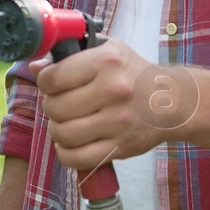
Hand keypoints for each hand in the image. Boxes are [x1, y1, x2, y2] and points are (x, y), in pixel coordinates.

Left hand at [39, 39, 190, 170]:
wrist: (173, 101)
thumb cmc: (133, 73)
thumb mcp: (107, 50)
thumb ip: (71, 55)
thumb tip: (35, 67)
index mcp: (105, 62)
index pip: (53, 78)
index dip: (45, 82)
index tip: (51, 84)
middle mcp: (111, 91)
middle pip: (55, 108)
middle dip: (51, 106)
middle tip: (60, 104)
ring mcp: (117, 122)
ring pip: (63, 134)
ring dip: (57, 130)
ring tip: (65, 122)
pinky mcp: (120, 147)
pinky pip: (76, 158)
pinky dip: (66, 153)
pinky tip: (70, 143)